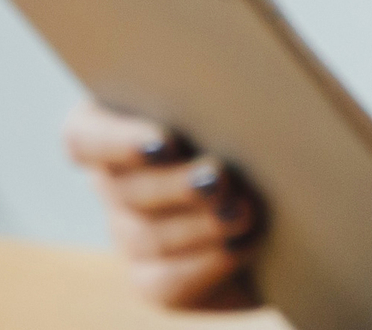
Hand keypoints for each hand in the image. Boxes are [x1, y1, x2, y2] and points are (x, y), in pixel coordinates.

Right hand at [62, 102, 261, 310]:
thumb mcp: (239, 102)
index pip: (85, 137)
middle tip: (217, 178)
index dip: (117, 143)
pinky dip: (208, 262)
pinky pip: (168, 281)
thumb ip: (218, 92)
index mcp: (114, 124)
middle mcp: (113, 182)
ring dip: (198, 224)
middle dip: (173, 185)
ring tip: (242, 211)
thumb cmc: (256, 129)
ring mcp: (129, 235)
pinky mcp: (155, 280)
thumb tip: (238, 90)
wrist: (286, 201)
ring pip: (147, 236)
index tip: (163, 142)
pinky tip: (241, 244)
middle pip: (121, 189)